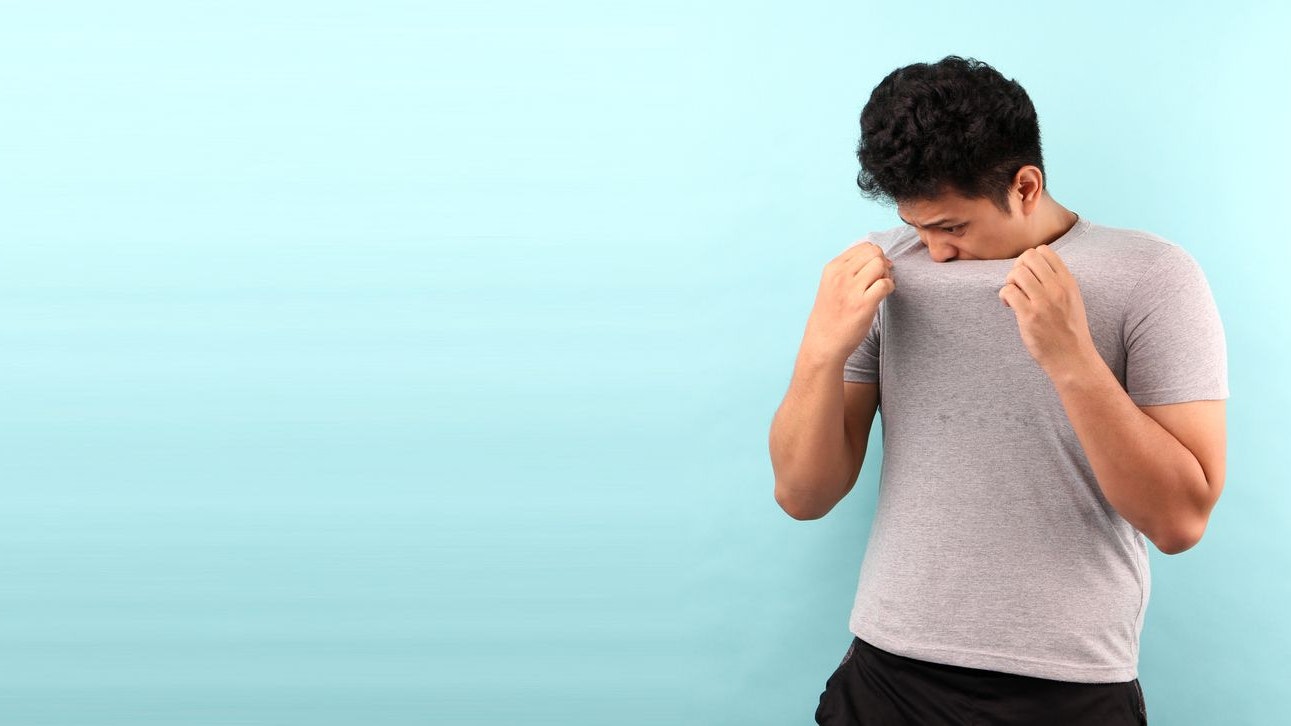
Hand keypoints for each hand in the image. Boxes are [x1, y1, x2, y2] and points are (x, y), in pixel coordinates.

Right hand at [802, 240, 894, 362]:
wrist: (823, 343)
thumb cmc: (830, 315)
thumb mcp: (831, 285)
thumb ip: (849, 270)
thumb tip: (879, 258)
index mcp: (832, 268)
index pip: (863, 247)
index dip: (875, 256)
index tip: (875, 271)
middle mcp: (840, 275)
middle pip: (874, 252)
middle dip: (882, 263)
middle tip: (879, 279)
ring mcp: (851, 290)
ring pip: (880, 265)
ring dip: (886, 275)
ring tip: (880, 288)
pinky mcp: (863, 304)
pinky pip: (885, 284)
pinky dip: (889, 288)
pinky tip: (883, 296)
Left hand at [998, 244, 1095, 373]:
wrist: (1073, 358)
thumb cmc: (1069, 329)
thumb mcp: (1072, 298)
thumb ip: (1057, 281)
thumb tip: (1032, 265)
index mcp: (1068, 281)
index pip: (1045, 251)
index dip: (1030, 259)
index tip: (1028, 275)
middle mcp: (1057, 288)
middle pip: (1028, 257)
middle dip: (1017, 267)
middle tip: (1017, 284)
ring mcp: (1043, 302)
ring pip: (1017, 272)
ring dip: (1009, 281)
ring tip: (1013, 296)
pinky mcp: (1029, 316)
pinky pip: (1009, 291)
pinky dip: (1004, 295)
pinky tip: (1009, 305)